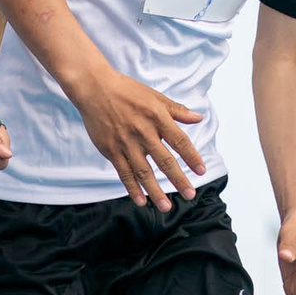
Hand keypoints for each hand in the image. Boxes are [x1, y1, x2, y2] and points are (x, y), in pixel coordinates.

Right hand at [73, 66, 204, 208]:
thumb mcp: (154, 96)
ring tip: (166, 207)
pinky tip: (141, 201)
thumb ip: (176, 110)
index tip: (201, 171)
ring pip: (144, 172)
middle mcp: (143, 132)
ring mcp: (126, 143)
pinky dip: (132, 188)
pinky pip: (124, 173)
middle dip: (178, 180)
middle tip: (190, 194)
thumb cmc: (126, 90)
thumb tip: (198, 118)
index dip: (192, 157)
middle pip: (164, 161)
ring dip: (156, 191)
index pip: (179, 141)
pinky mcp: (111, 150)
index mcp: (157, 117)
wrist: (94, 88)